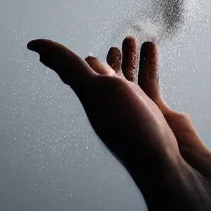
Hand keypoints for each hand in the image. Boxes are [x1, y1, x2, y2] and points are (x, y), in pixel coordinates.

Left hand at [28, 36, 210, 210]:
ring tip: (132, 39)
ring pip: (129, 78)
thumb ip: (69, 68)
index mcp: (94, 101)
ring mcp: (137, 111)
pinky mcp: (160, 115)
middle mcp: (113, 106)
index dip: (64, 59)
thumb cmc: (133, 131)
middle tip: (114, 43)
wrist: (173, 171)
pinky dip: (149, 62)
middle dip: (108, 59)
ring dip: (129, 58)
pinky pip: (151, 82)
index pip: (75, 74)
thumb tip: (36, 46)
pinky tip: (151, 49)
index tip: (56, 51)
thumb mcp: (95, 91)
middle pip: (106, 76)